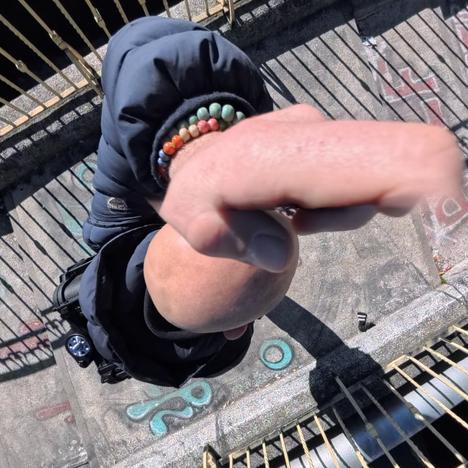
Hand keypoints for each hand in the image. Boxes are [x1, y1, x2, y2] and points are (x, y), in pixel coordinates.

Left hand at [156, 104, 462, 271]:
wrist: (200, 156)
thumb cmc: (196, 191)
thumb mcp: (190, 218)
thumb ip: (219, 236)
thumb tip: (277, 252)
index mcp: (283, 153)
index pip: (387, 160)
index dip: (438, 195)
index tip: (449, 233)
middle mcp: (315, 131)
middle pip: (408, 160)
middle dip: (384, 206)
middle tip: (309, 224)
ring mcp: (325, 129)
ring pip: (382, 173)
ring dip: (344, 213)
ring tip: (294, 219)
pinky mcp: (330, 137)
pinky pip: (364, 172)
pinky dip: (342, 203)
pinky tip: (300, 208)